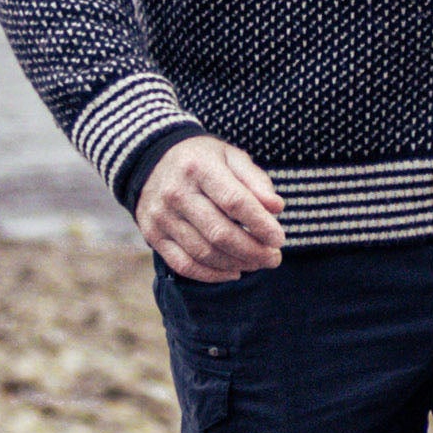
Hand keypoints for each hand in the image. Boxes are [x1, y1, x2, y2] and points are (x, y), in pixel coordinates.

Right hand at [138, 134, 284, 282]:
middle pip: (219, 233)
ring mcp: (161, 217)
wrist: (152, 161)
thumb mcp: (231, 157)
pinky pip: (183, 264)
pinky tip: (234, 272)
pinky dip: (211, 274)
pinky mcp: (152, 235)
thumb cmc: (204, 160)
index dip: (260, 224)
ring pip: (203, 253)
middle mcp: (176, 193)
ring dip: (236, 264)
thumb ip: (255, 180)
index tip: (279, 239)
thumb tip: (276, 208)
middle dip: (253, 251)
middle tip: (274, 258)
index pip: (234, 201)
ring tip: (258, 263)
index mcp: (199, 168)